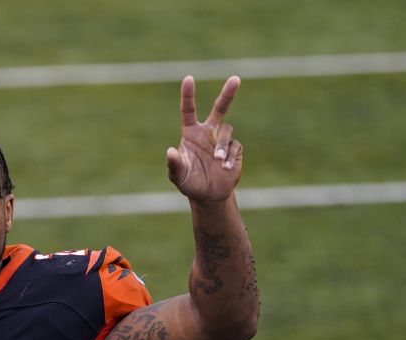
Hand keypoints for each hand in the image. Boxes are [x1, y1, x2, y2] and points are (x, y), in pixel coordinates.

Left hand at [165, 75, 241, 202]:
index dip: (188, 94)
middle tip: (235, 79)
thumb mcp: (178, 175)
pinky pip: (235, 147)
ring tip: (218, 160)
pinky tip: (225, 168)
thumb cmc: (189, 182)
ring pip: (227, 131)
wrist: (209, 195)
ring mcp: (222, 139)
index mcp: (191, 132)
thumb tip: (170, 151)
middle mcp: (208, 132)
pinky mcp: (235, 149)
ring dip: (222, 145)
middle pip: (220, 107)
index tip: (189, 79)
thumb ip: (174, 164)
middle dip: (228, 93)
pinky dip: (230, 157)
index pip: (188, 110)